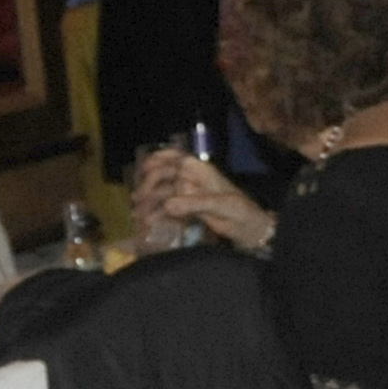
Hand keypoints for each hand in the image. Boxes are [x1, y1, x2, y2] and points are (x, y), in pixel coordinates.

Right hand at [130, 148, 271, 249]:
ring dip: (149, 202)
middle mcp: (192, 180)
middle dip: (149, 185)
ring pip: (163, 193)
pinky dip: (157, 213)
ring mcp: (188, 194)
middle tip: (139, 199)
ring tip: (137, 214)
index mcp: (202, 171)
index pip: (178, 158)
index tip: (145, 166)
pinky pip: (168, 208)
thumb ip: (195, 204)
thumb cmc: (241, 211)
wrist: (250, 230)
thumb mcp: (221, 205)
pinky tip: (147, 221)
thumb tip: (168, 205)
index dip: (160, 158)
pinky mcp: (187, 209)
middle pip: (164, 176)